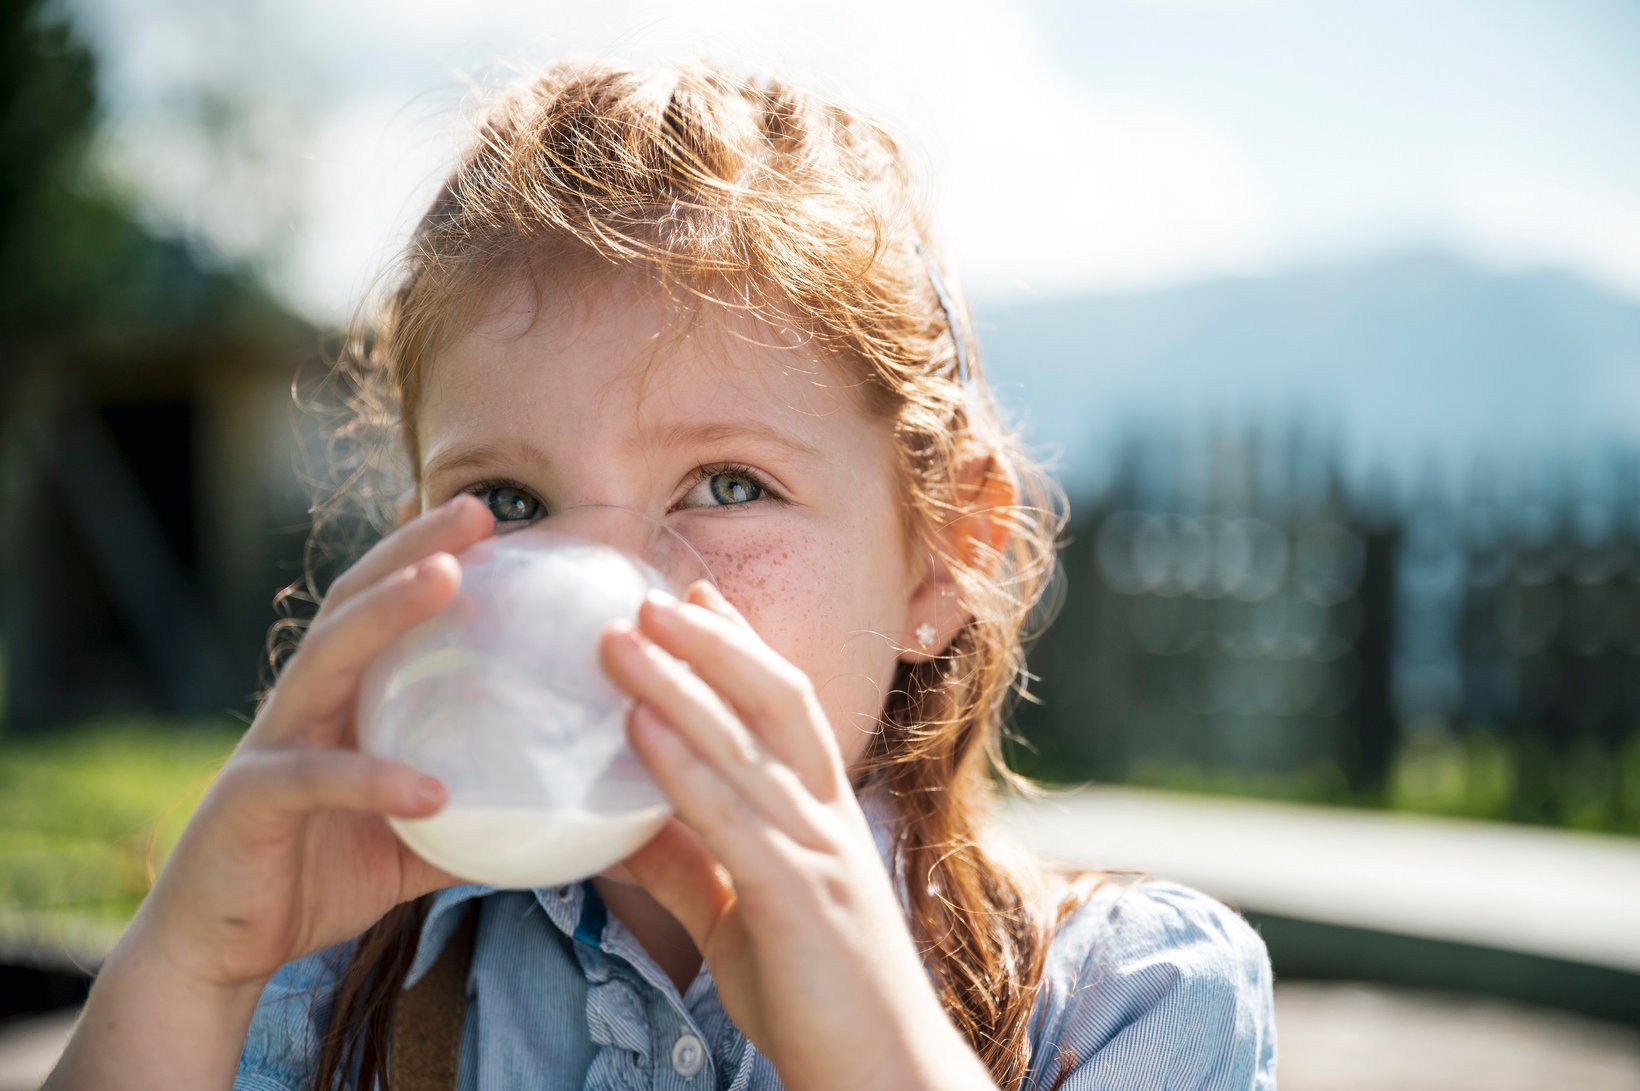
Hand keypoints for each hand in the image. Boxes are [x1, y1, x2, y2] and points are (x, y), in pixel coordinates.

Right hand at [129, 494, 493, 990]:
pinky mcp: (250, 801)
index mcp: (344, 703)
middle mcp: (306, 705)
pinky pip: (315, 781)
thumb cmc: (317, 877)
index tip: (499, 518)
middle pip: (355, 604)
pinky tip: (431, 791)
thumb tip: (563, 819)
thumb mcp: (418, 844)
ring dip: (386, 613)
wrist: (218, 949)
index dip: (432, 559)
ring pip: (327, 659)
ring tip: (447, 578)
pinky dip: (372, 780)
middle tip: (480, 508)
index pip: (387, 611)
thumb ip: (478, 820)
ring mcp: (273, 745)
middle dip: (413, 549)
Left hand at [598, 583, 994, 1090]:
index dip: (741, 648)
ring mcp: (816, 851)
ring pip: (748, 743)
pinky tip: (637, 725)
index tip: (695, 598)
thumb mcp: (741, 918)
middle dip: (714, 641)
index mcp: (822, 817)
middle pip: (777, 699)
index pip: (787, 708)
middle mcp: (827, 817)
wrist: (882, 1075)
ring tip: (622, 634)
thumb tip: (621, 824)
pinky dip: (682, 762)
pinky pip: (730, 815)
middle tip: (652, 594)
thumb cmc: (817, 999)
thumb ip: (689, 865)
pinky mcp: (795, 896)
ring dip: (681, 681)